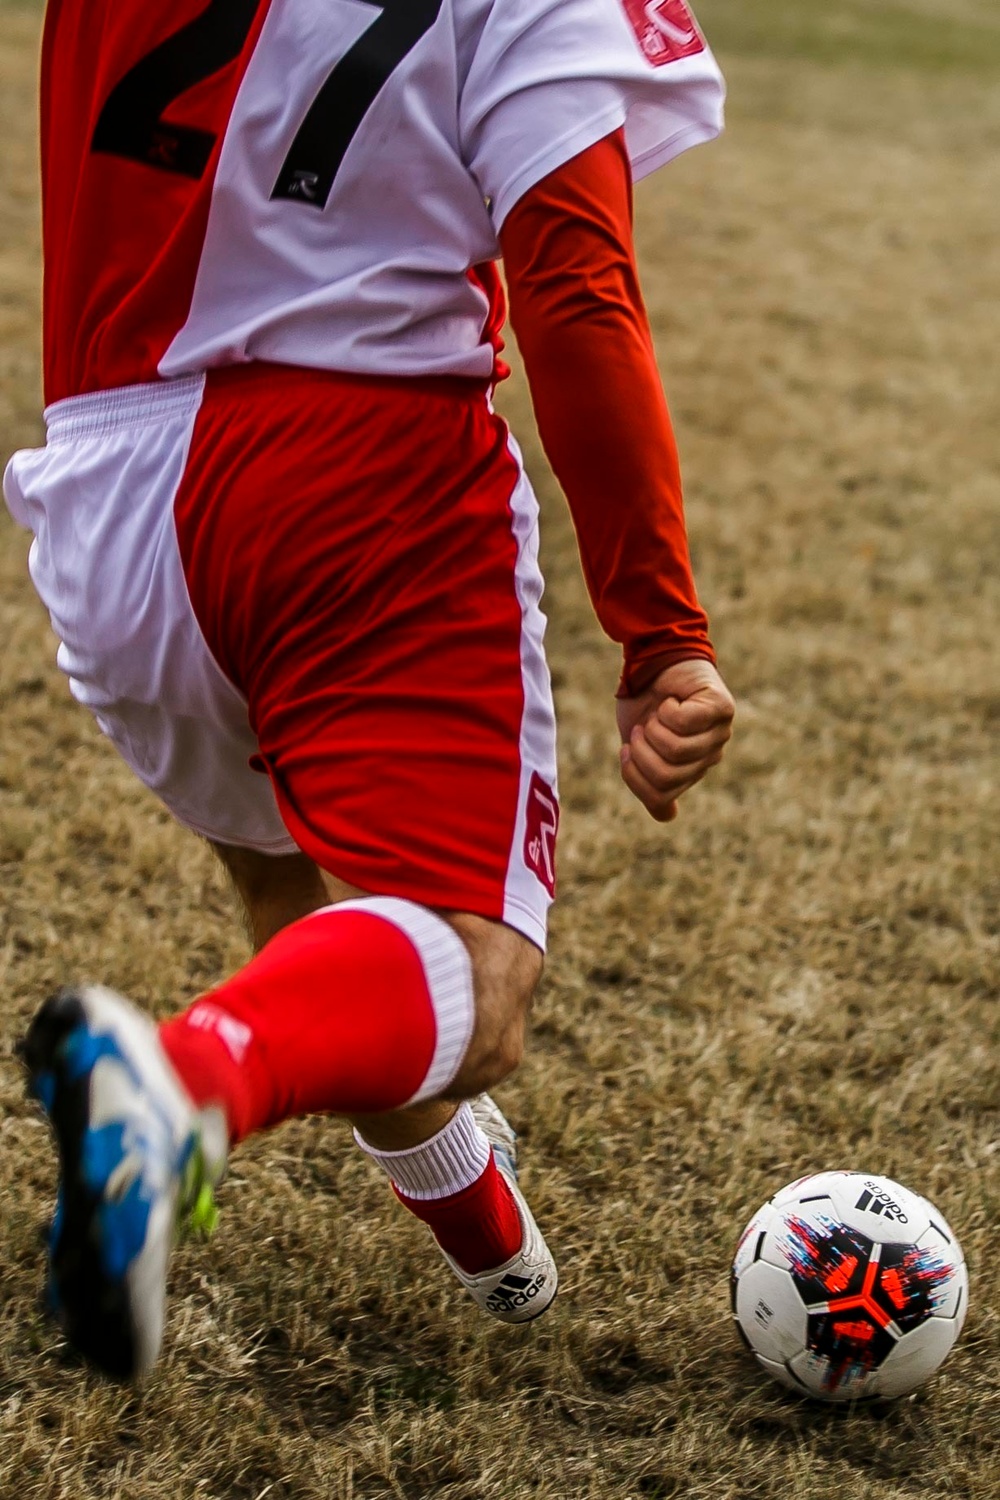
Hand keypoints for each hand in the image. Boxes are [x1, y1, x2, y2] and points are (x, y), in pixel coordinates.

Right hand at [616, 659, 734, 821]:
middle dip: (641, 752)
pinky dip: (666, 710)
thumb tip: (667, 817)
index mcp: (688, 772)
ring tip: (654, 714)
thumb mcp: (637, 748)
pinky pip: (685, 722)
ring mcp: (719, 734)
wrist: (652, 664)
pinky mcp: (722, 708)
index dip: (634, 775)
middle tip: (640, 730)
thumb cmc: (644, 705)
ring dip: (653, 729)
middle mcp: (708, 758)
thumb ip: (649, 782)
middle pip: (667, 776)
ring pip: (676, 750)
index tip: (626, 750)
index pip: (659, 797)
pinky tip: (670, 700)